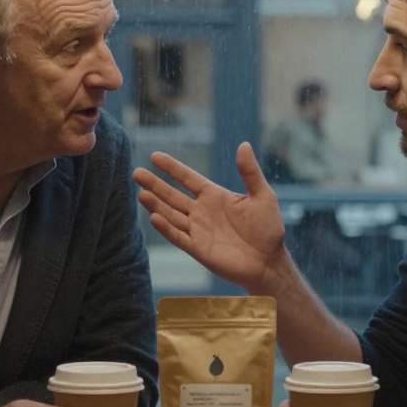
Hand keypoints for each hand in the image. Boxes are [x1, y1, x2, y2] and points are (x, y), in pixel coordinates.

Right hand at [134, 142, 289, 293]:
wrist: (269, 262)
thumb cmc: (268, 229)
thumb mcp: (262, 196)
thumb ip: (250, 172)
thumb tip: (243, 145)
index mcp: (214, 196)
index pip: (188, 178)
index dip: (172, 168)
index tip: (155, 156)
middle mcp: (202, 212)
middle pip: (173, 195)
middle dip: (155, 184)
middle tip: (137, 172)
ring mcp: (198, 230)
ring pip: (171, 214)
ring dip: (156, 204)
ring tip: (141, 193)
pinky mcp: (198, 249)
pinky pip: (178, 236)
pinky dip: (166, 227)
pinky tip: (155, 216)